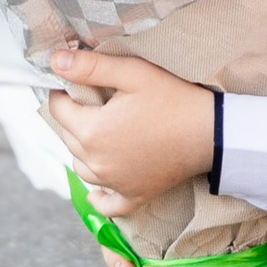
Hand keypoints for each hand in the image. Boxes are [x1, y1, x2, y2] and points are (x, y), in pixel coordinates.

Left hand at [44, 44, 214, 214]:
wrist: (211, 133)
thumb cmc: (173, 99)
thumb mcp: (132, 73)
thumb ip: (90, 67)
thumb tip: (54, 61)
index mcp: (90, 131)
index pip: (57, 109)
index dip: (63, 92)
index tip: (75, 82)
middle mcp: (95, 163)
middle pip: (66, 137)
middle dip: (74, 117)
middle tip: (93, 101)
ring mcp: (113, 183)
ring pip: (80, 166)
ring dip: (81, 149)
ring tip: (99, 131)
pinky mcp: (133, 195)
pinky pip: (106, 204)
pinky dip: (98, 197)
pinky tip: (96, 191)